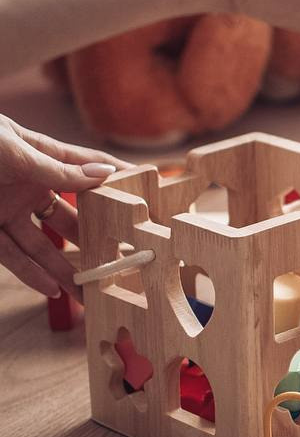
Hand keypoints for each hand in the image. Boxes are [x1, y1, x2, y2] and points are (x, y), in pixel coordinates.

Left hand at [0, 116, 126, 297]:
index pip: (86, 167)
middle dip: (95, 236)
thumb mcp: (12, 148)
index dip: (117, 178)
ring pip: (43, 243)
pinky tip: (51, 288)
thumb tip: (102, 175)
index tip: (149, 190)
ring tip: (88, 286)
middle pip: (70, 214)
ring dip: (64, 265)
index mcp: (40, 155)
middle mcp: (28, 184)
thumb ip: (55, 168)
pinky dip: (31, 273)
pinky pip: (12, 256)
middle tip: (121, 255)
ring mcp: (7, 208)